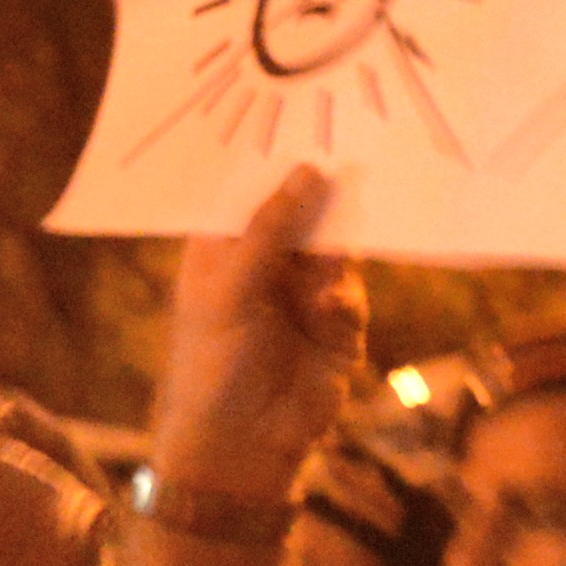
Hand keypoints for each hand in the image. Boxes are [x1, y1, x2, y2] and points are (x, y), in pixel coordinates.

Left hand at [146, 166, 359, 502]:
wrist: (241, 447)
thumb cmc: (213, 363)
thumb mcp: (231, 287)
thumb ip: (272, 227)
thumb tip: (311, 171)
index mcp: (223, 247)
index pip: (252, 191)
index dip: (278, 161)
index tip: (309, 119)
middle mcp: (265, 263)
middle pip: (303, 212)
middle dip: (325, 194)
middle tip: (352, 157)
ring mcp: (302, 294)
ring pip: (335, 249)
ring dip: (337, 251)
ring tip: (332, 254)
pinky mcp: (337, 328)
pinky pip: (351, 294)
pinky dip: (344, 299)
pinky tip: (330, 310)